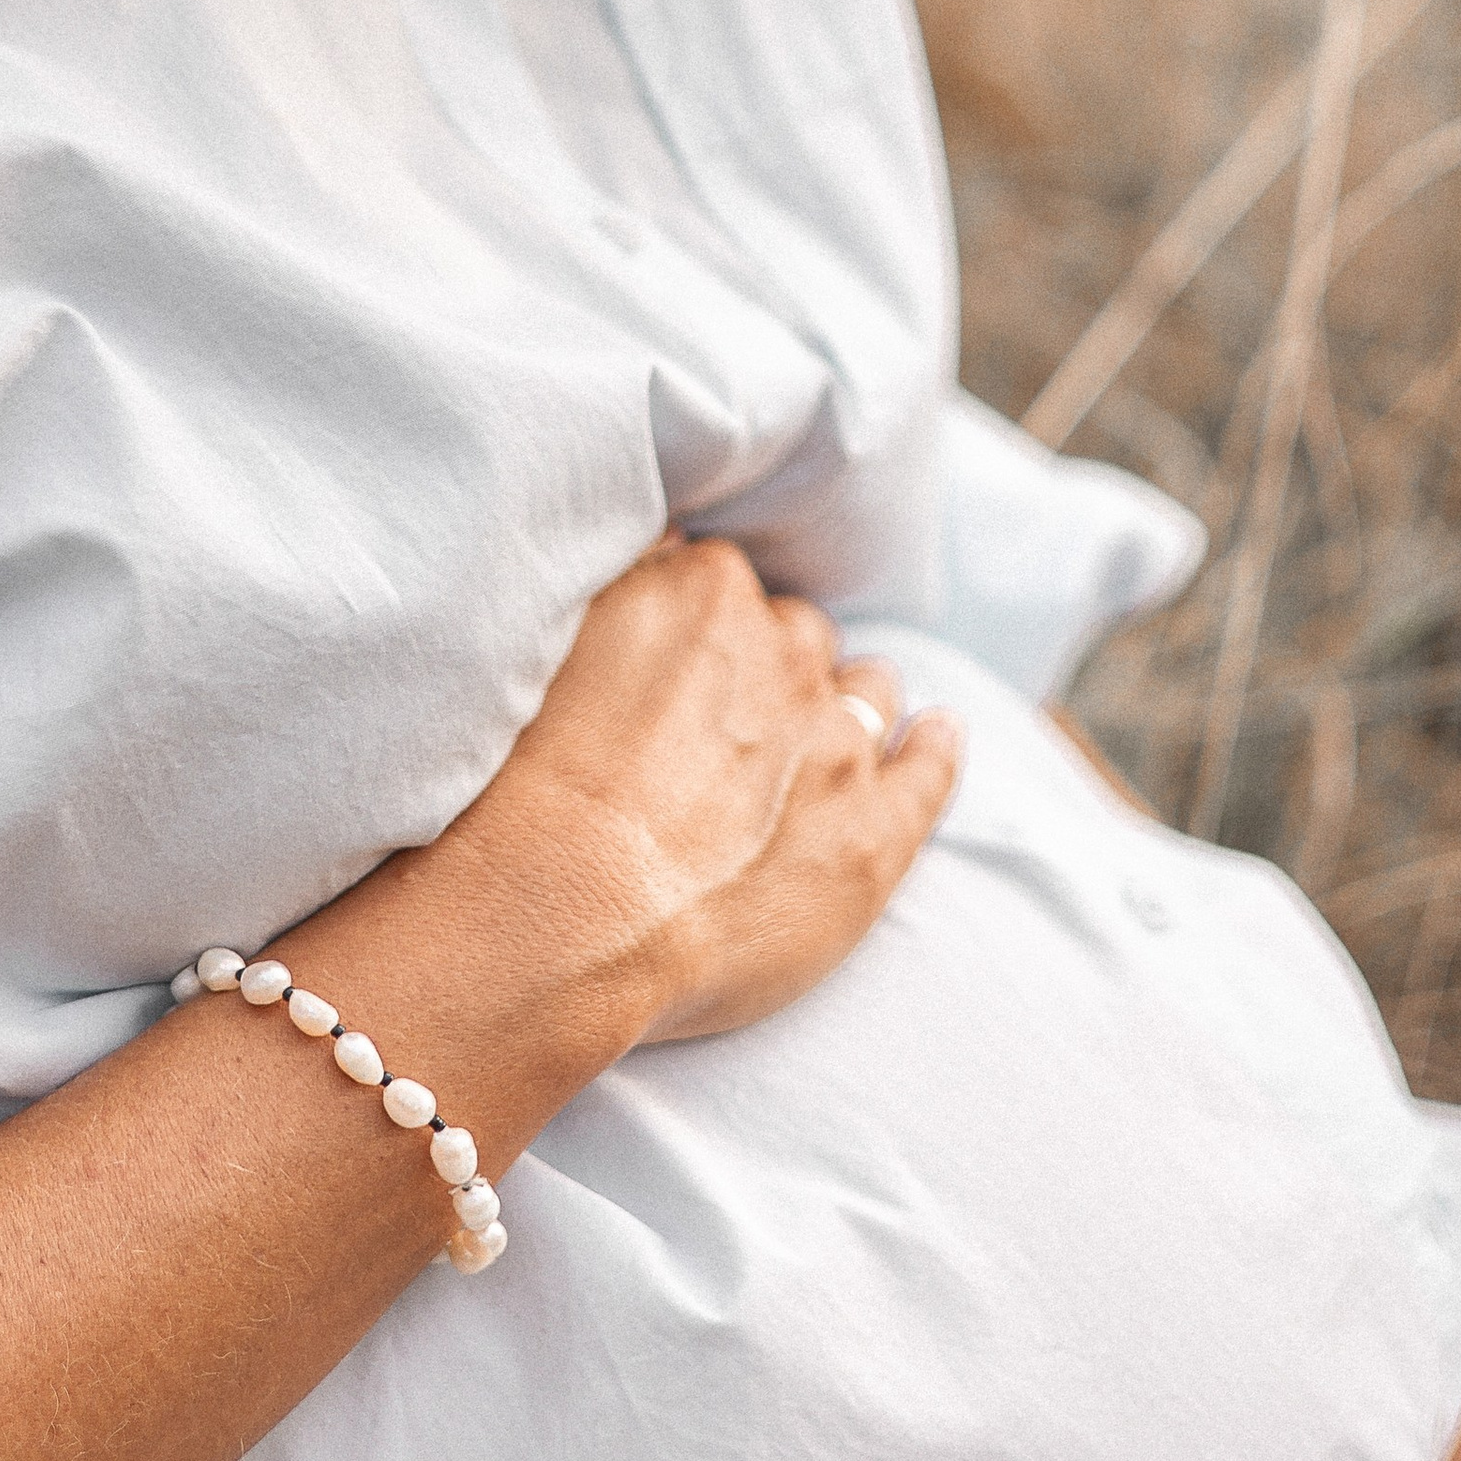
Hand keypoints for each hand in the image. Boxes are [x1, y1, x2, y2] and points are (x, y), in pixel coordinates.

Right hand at [464, 537, 958, 1047]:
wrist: (560, 915)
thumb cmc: (524, 790)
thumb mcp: (552, 639)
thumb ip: (623, 581)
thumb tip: (666, 545)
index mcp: (704, 590)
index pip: (724, 585)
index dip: (705, 632)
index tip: (683, 670)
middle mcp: (783, 651)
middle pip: (797, 637)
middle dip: (774, 670)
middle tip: (730, 726)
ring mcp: (839, 739)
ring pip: (866, 689)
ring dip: (850, 702)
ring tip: (823, 735)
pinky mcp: (874, 829)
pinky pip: (928, 770)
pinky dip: (936, 748)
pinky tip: (937, 735)